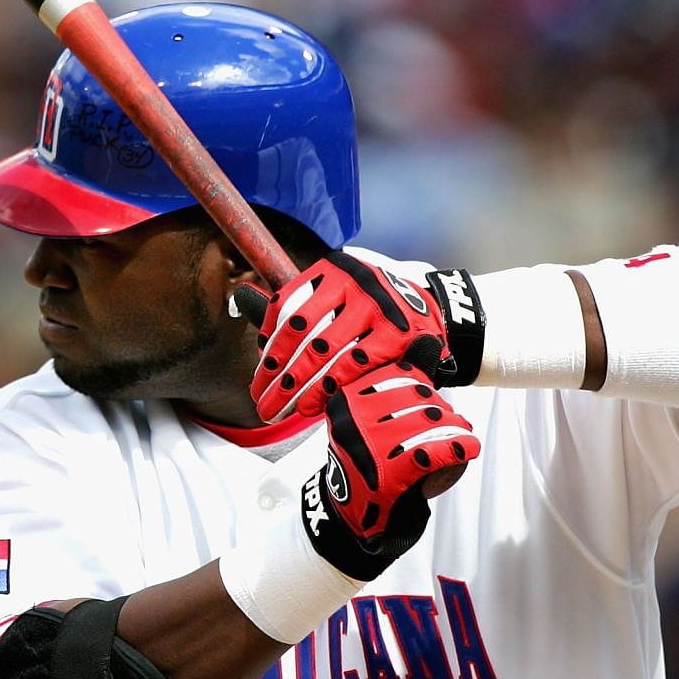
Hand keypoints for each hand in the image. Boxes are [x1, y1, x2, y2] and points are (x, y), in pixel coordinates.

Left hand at [249, 252, 451, 424]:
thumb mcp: (336, 296)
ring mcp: (377, 305)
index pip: (286, 306)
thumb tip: (243, 306)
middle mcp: (353, 280)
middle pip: (301, 333)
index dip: (268, 344)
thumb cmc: (372, 311)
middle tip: (262, 401)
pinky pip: (353, 365)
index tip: (261, 374)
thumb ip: (294, 305)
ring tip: (281, 409)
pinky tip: (314, 404)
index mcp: (331, 269)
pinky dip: (329, 388)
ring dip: (297, 386)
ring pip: (323, 352)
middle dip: (277, 373)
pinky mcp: (397, 333)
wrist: (435, 313)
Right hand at [300, 363, 479, 580]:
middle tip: (448, 422)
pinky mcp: (392, 473)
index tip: (425, 399)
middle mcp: (354, 418)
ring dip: (455, 427)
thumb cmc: (366, 462)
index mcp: (346, 399)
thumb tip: (426, 342)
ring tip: (460, 435)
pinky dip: (459, 446)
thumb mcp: (365, 418)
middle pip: (416, 396)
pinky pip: (437, 449)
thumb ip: (392, 384)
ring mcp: (372, 445)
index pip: (396, 374)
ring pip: (430, 420)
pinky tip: (466, 449)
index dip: (420, 385)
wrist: (352, 517)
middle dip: (440, 408)